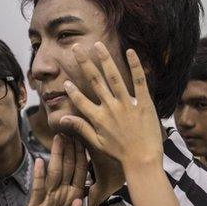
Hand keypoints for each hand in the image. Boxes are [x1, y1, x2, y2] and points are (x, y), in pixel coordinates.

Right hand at [21, 134, 89, 205]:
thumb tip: (79, 200)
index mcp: (74, 196)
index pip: (80, 173)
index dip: (83, 158)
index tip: (85, 141)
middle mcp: (62, 192)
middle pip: (67, 167)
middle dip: (70, 150)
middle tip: (72, 131)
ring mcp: (49, 196)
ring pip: (54, 172)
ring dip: (56, 156)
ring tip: (58, 139)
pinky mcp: (36, 203)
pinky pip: (38, 187)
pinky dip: (39, 175)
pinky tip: (39, 162)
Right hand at [59, 43, 162, 170]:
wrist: (143, 161)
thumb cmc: (120, 153)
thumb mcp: (97, 143)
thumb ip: (81, 128)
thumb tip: (63, 120)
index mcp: (98, 118)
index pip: (80, 100)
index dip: (72, 91)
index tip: (66, 81)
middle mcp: (110, 108)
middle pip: (94, 81)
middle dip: (84, 63)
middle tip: (76, 48)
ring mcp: (127, 104)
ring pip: (113, 77)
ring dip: (104, 59)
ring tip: (97, 45)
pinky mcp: (143, 103)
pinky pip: (139, 81)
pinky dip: (134, 65)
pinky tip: (130, 51)